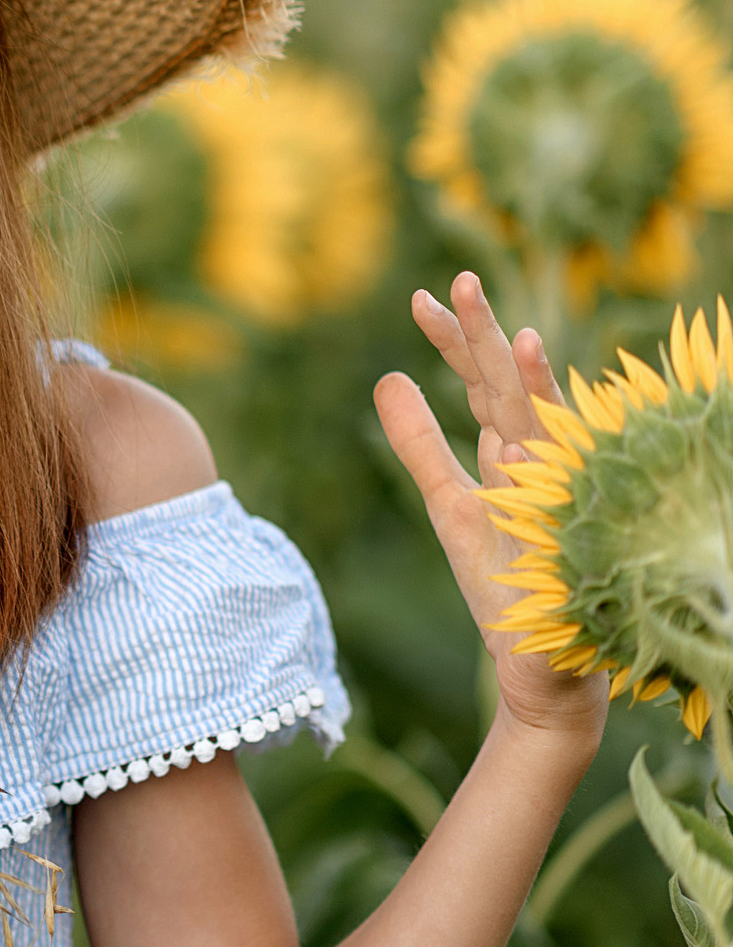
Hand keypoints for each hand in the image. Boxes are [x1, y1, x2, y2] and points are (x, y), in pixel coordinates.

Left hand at [374, 272, 606, 745]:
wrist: (544, 666)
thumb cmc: (504, 581)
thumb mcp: (448, 502)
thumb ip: (420, 442)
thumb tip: (388, 378)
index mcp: (512, 452)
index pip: (482, 384)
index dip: (454, 342)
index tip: (418, 299)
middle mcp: (538, 461)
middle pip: (506, 386)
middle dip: (482, 335)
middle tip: (457, 280)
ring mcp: (554, 489)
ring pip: (537, 415)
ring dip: (515, 367)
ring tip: (496, 321)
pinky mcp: (559, 522)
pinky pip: (551, 467)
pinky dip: (537, 423)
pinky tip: (520, 388)